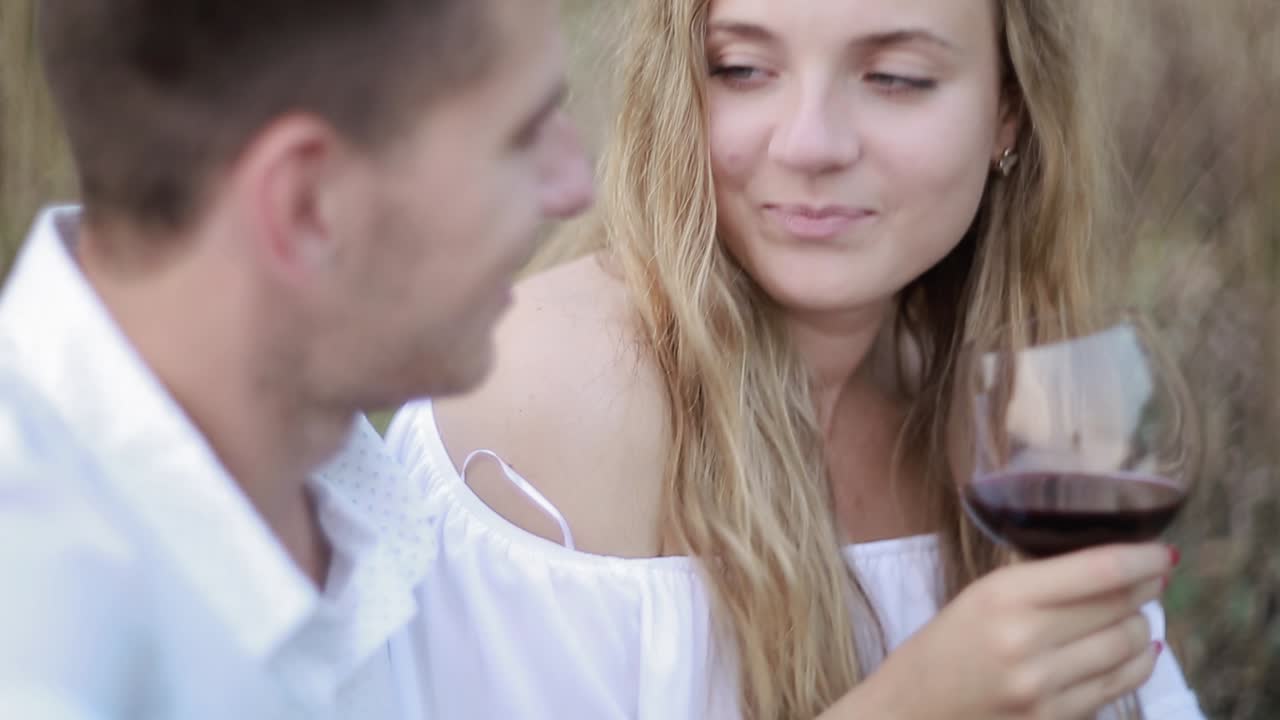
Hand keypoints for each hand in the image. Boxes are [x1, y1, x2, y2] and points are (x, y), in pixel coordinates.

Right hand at [829, 543, 1172, 719]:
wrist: (911, 710)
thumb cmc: (944, 646)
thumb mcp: (980, 596)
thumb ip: (1040, 581)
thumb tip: (1112, 566)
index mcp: (1003, 595)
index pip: (1099, 571)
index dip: (1142, 559)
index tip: (1163, 553)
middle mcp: (1026, 640)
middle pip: (1121, 607)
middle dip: (1146, 590)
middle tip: (1151, 579)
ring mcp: (1044, 687)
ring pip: (1129, 647)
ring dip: (1142, 626)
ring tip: (1135, 615)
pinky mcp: (1055, 719)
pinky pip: (1120, 686)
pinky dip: (1137, 663)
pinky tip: (1135, 650)